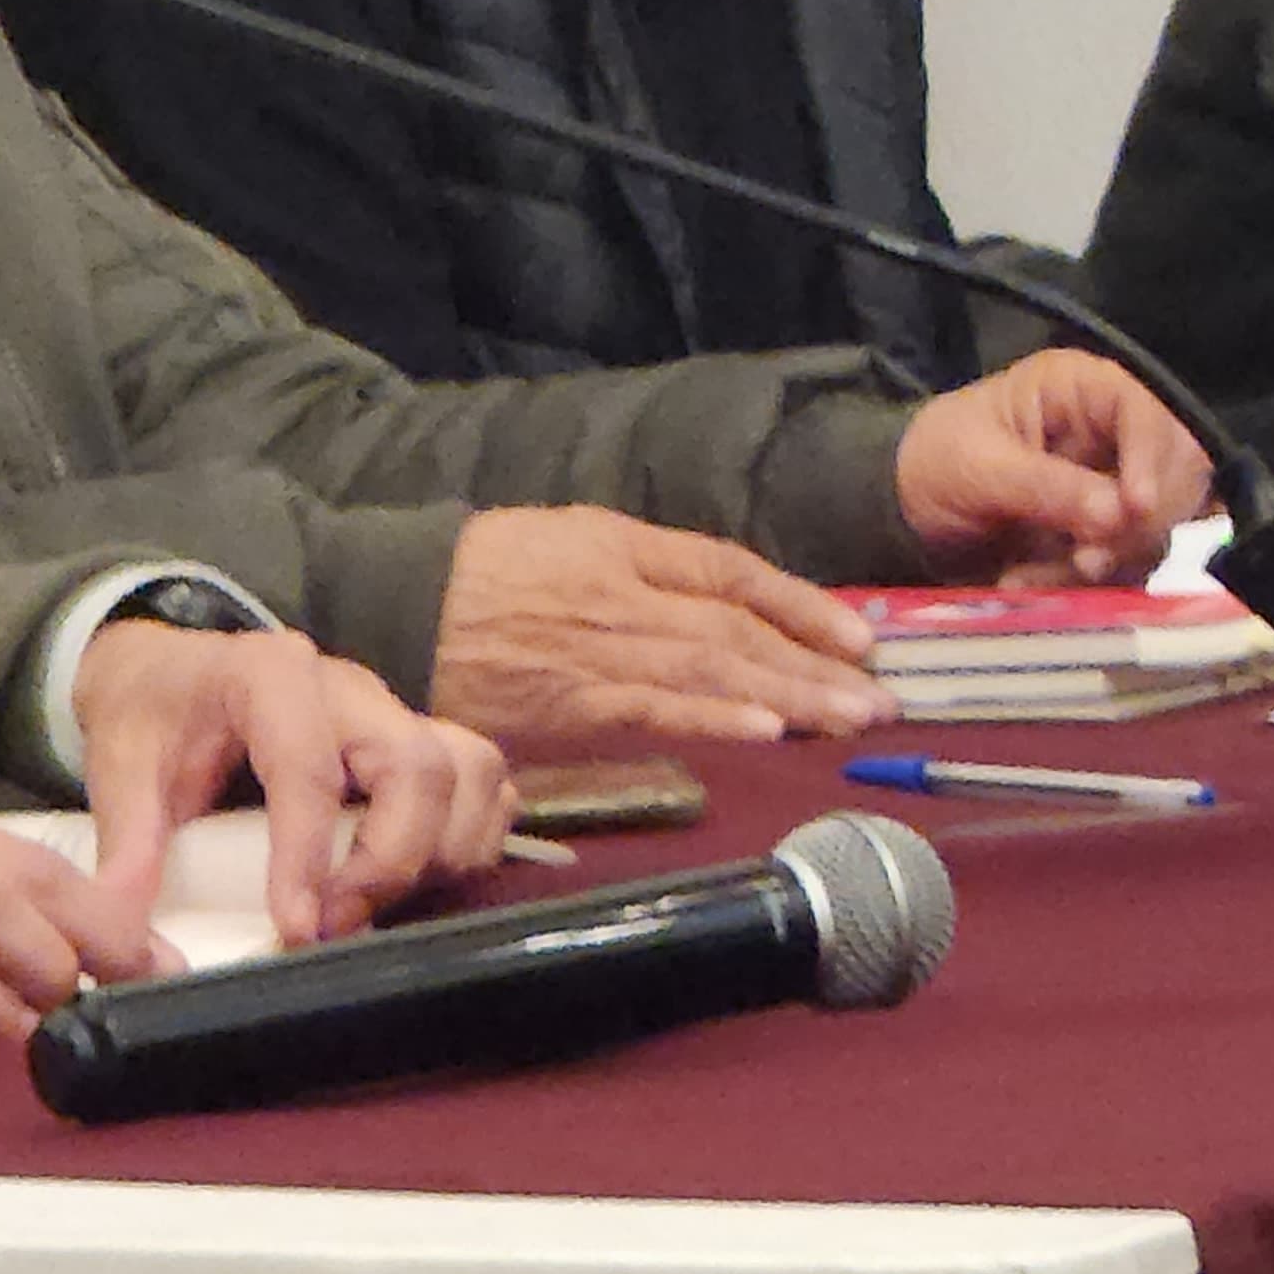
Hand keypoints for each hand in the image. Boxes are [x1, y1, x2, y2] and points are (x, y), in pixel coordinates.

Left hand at [70, 619, 511, 946]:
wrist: (171, 674)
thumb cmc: (154, 713)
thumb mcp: (120, 767)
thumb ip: (126, 844)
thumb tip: (122, 926)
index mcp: (269, 676)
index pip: (308, 766)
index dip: (309, 855)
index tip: (296, 929)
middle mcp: (347, 686)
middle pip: (417, 765)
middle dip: (390, 861)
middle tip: (335, 924)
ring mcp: (391, 709)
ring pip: (468, 771)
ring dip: (441, 853)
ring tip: (376, 907)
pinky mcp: (416, 737)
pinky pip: (483, 781)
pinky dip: (471, 837)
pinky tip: (420, 882)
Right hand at [430, 506, 890, 749]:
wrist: (392, 602)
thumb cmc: (474, 580)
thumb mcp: (562, 546)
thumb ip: (635, 579)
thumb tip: (714, 624)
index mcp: (619, 543)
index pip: (729, 568)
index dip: (799, 602)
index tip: (859, 636)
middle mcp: (620, 588)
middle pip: (734, 623)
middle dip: (814, 661)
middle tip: (881, 697)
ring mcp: (598, 643)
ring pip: (711, 664)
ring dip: (789, 693)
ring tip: (850, 716)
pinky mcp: (570, 697)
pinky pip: (655, 706)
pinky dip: (714, 716)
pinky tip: (767, 730)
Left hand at [893, 352, 1210, 584]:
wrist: (904, 517)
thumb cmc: (934, 463)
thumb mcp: (978, 467)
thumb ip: (1048, 487)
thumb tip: (1120, 515)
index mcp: (1083, 391)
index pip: (1151, 412)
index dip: (1155, 458)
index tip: (1134, 507)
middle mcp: (1114, 436)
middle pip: (1178, 475)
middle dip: (1138, 524)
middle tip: (1086, 560)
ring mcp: (1117, 489)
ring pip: (1156, 530)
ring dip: (1105, 563)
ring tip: (1032, 575)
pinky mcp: (1109, 538)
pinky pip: (1129, 567)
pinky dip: (1088, 586)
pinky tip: (1030, 582)